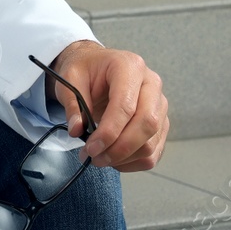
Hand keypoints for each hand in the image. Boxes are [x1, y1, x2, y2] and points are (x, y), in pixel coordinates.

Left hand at [45, 40, 167, 171]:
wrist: (97, 67)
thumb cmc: (86, 70)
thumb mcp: (70, 79)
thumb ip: (72, 105)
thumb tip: (77, 130)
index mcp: (129, 67)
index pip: (126, 106)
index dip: (109, 132)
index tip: (91, 148)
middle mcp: (151, 84)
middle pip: (147, 124)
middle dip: (119, 148)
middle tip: (94, 158)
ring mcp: (160, 104)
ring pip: (151, 142)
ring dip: (124, 158)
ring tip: (99, 158)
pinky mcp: (161, 122)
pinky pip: (153, 152)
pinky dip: (133, 162)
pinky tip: (113, 159)